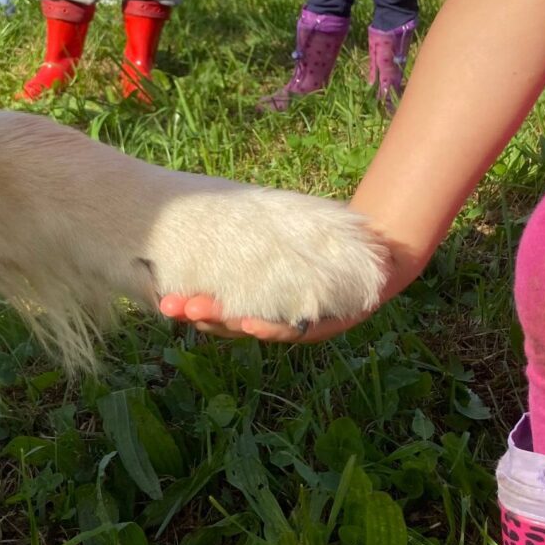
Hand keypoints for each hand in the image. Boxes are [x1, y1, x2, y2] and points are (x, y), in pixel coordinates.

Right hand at [157, 242, 405, 342]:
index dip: (190, 304)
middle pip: (229, 322)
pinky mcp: (328, 325)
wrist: (381, 243)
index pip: (218, 306)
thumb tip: (199, 213)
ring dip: (227, 321)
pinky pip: (295, 330)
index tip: (163, 297)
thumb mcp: (280, 230)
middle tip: (171, 306)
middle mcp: (274, 316)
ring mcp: (299, 323)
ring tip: (200, 311)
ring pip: (256, 329)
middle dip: (201, 313)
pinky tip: (249, 323)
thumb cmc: (326, 236)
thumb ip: (249, 234)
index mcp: (258, 298)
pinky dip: (271, 327)